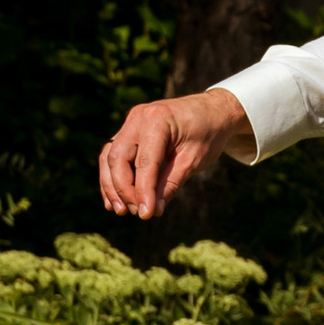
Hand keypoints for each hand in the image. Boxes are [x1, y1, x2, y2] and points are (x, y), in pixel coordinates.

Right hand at [99, 85, 253, 221]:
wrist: (212, 111)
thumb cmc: (207, 133)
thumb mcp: (194, 160)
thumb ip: (171, 183)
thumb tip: (153, 210)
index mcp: (158, 119)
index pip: (144, 161)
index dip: (143, 190)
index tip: (146, 214)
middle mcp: (139, 117)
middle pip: (118, 157)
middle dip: (123, 189)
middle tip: (135, 212)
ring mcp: (131, 122)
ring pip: (110, 156)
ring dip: (112, 185)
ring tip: (121, 210)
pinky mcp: (129, 130)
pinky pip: (114, 154)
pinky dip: (113, 176)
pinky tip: (115, 199)